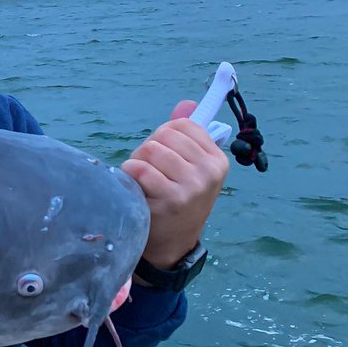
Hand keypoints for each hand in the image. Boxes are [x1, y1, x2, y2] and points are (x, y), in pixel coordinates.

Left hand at [121, 100, 229, 274]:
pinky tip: (138, 189)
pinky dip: (130, 175)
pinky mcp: (172, 200)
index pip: (182, 125)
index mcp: (217, 160)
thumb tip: (186, 103)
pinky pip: (139, 169)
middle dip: (148, 150)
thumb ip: (185, 135)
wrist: (172, 243)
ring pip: (150, 150)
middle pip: (163, 136)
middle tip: (151, 172)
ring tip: (144, 181)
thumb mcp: (188, 167)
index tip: (164, 156)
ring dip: (137, 163)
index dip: (163, 136)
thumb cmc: (177, 198)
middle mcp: (209, 172)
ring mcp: (192, 186)